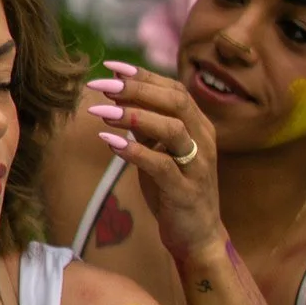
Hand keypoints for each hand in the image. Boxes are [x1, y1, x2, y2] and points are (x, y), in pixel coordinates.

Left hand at [86, 61, 224, 262]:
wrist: (197, 237)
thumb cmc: (174, 192)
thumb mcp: (159, 153)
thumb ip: (145, 126)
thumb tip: (116, 95)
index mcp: (199, 126)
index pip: (173, 89)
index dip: (143, 76)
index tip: (111, 67)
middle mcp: (203, 140)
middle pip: (175, 101)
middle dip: (137, 89)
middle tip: (102, 85)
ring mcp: (198, 166)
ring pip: (172, 128)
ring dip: (135, 116)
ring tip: (101, 111)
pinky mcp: (187, 191)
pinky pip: (162, 166)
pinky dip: (135, 152)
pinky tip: (110, 143)